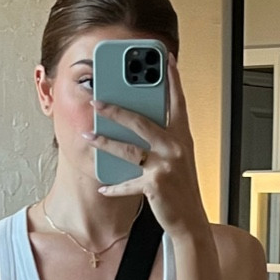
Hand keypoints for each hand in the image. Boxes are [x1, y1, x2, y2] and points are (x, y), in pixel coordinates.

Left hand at [90, 55, 209, 240]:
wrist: (191, 221)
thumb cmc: (181, 187)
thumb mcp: (178, 157)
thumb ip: (164, 137)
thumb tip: (140, 120)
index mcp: (182, 136)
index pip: (178, 101)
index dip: (172, 79)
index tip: (166, 58)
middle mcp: (176, 147)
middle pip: (141, 121)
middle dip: (115, 109)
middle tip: (96, 99)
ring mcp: (165, 166)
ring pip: (128, 149)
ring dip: (104, 142)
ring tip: (88, 134)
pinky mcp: (155, 185)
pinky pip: (127, 183)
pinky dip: (114, 185)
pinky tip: (102, 183)